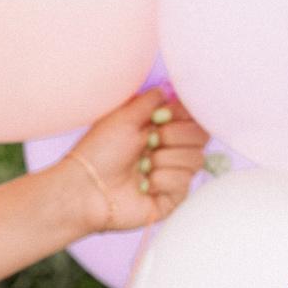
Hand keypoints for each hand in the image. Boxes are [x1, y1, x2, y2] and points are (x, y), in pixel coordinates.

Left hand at [56, 88, 212, 234]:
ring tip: (141, 166)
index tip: (160, 116)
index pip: (194, 117)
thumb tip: (170, 90)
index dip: (183, 114)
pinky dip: (161, 179)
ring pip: (195, 159)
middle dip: (174, 135)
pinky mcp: (172, 198)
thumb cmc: (99, 151)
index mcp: (160, 129)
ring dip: (165, 158)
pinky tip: (143, 185)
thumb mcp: (125, 115)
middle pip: (201, 136)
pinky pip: (184, 181)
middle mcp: (170, 151)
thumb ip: (152, 100)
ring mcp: (173, 175)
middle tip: (148, 141)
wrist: (85, 187)